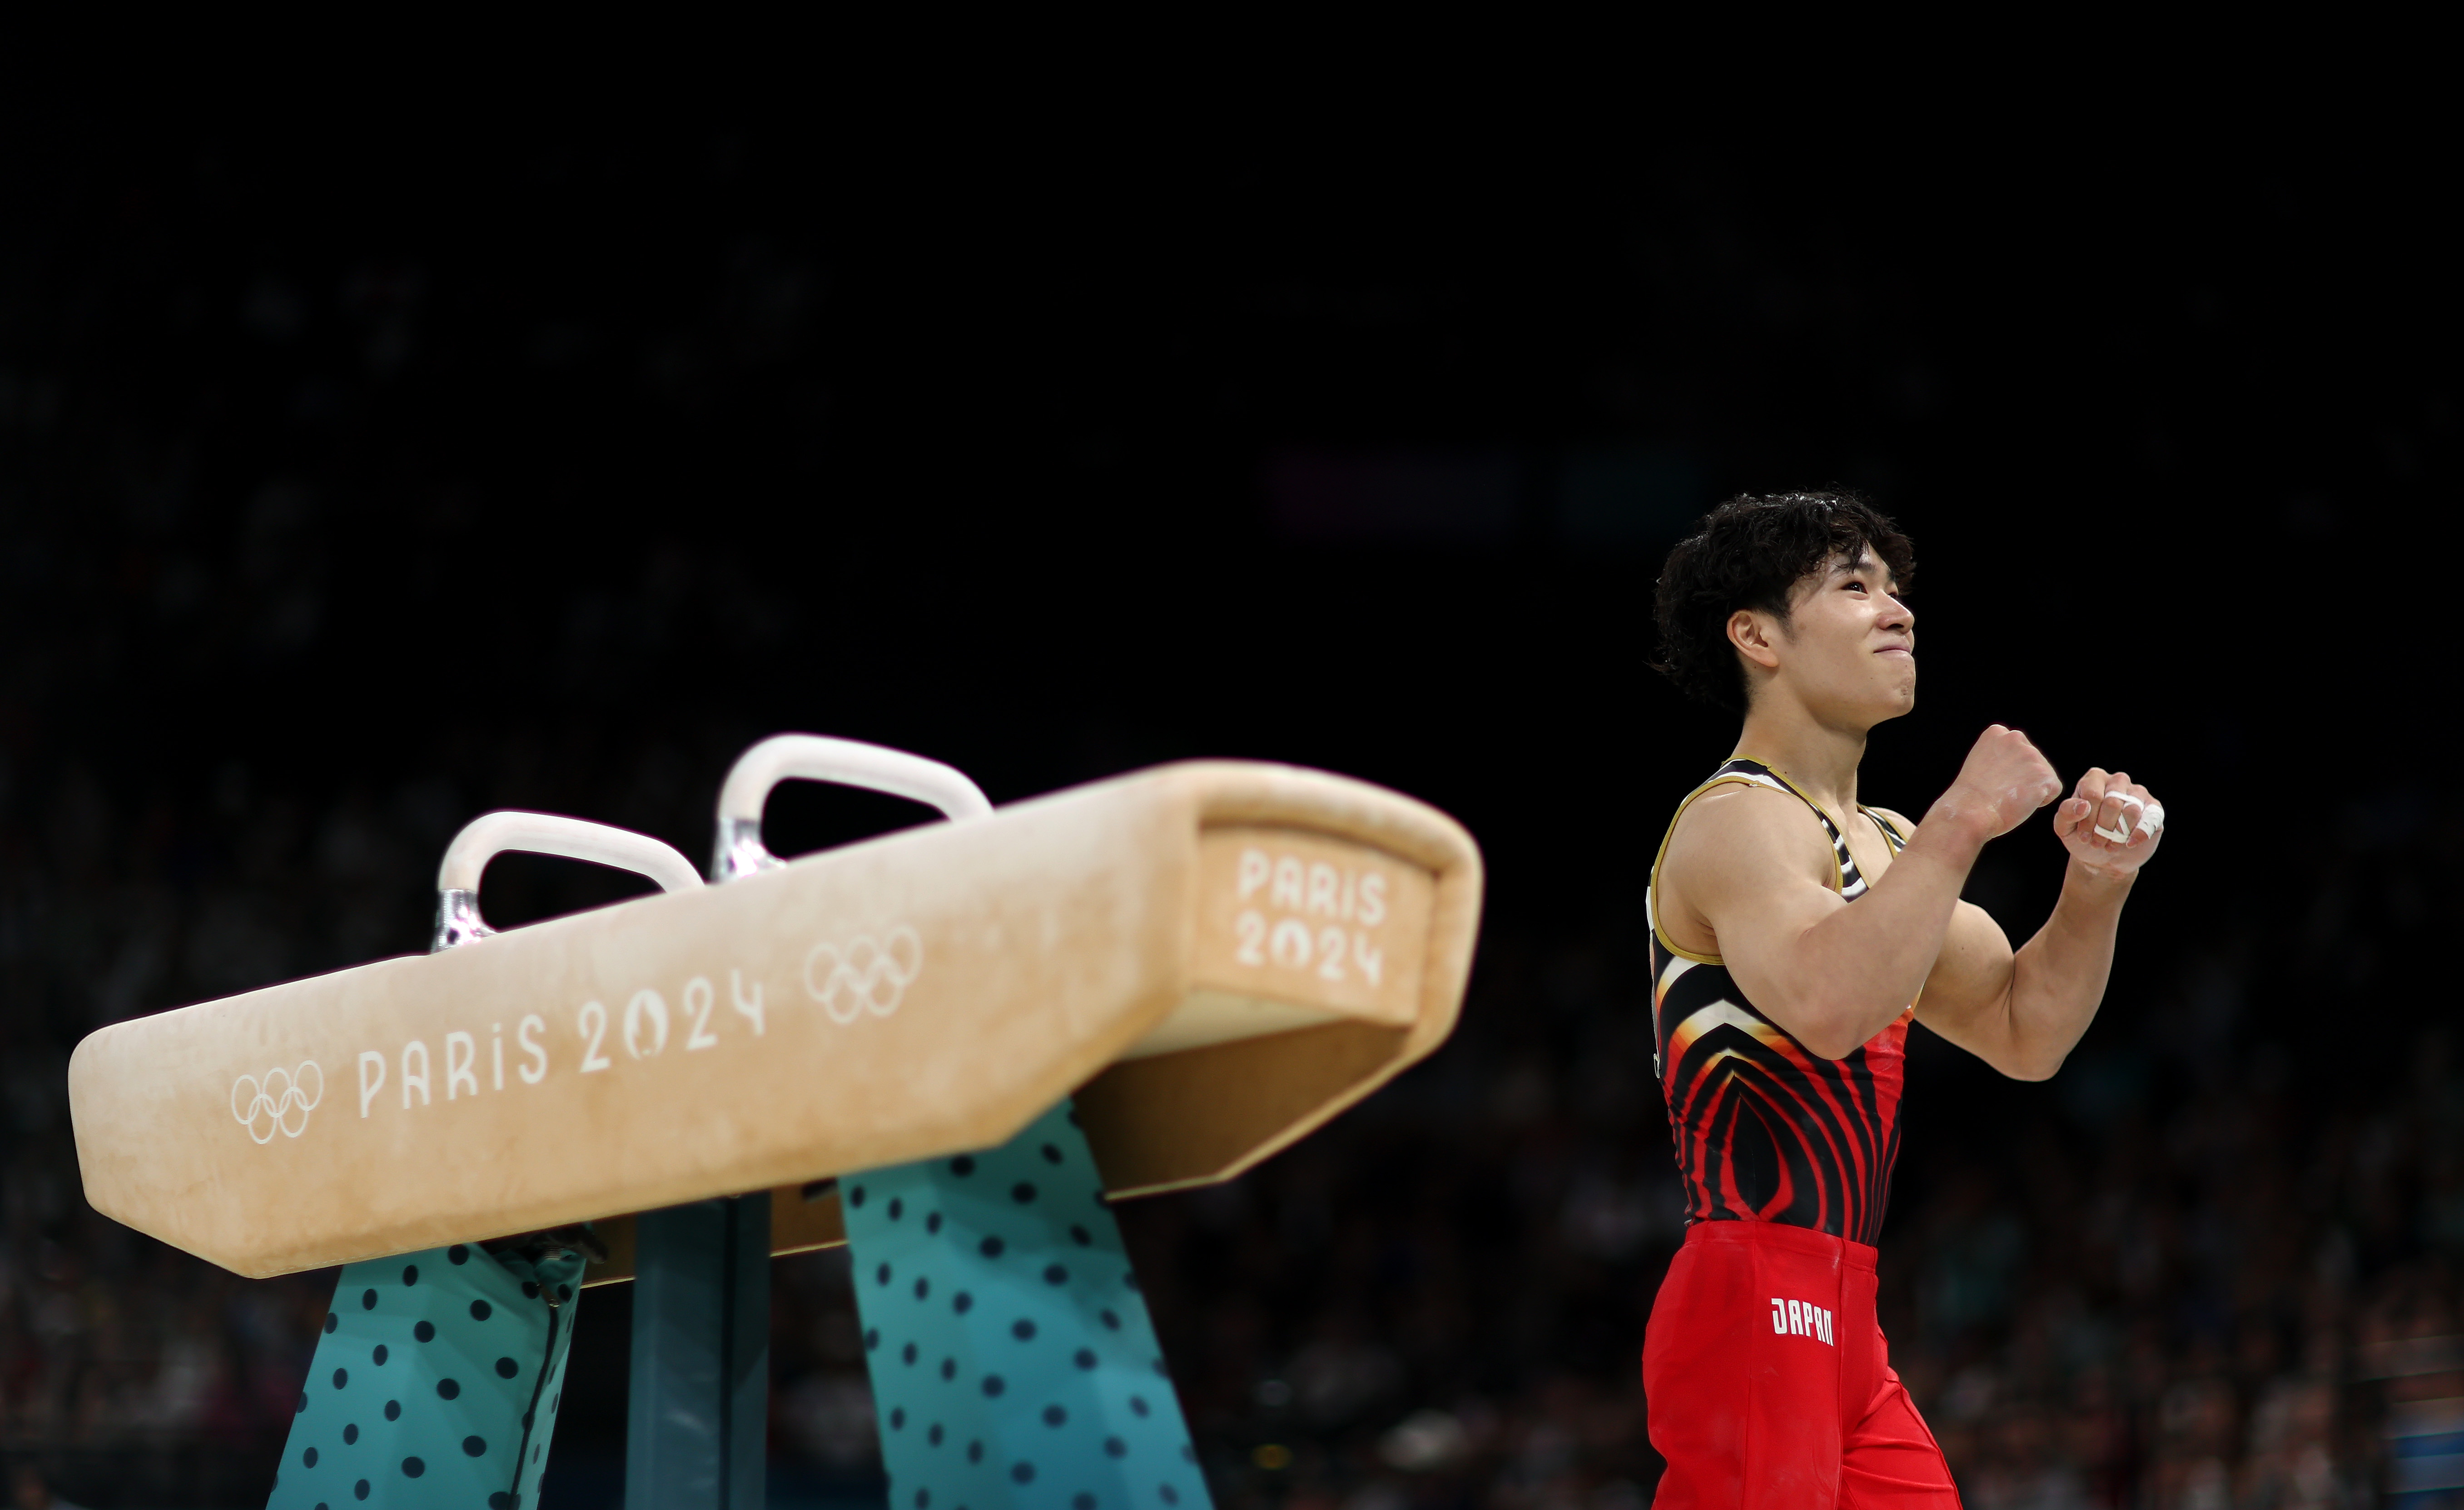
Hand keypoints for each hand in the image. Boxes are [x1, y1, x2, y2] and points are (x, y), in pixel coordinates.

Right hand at [1935, 725, 2064, 840]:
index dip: (2009, 769)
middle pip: (2033, 761)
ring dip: (2031, 788)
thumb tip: (2019, 765)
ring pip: (2044, 775)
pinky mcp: (2044, 774)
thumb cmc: (1971, 796)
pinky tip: (2021, 802)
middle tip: (2002, 790)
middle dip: (2023, 777)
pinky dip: (2041, 800)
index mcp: (1996, 732)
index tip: (1993, 779)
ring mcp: (2031, 755)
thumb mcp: (1981, 762)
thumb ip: (2000, 755)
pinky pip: (2053, 790)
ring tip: (2010, 796)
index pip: (2017, 750)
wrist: (1970, 811)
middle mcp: (2015, 737)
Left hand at [2053, 769, 2164, 876]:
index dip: (2088, 820)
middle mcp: (2118, 781)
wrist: (2102, 857)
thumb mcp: (2064, 827)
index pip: (2093, 795)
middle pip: (2113, 802)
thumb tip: (2083, 805)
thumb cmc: (2082, 836)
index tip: (2084, 837)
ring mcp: (2138, 793)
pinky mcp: (2154, 809)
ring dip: (2119, 833)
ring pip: (2132, 810)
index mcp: (2094, 779)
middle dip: (2103, 828)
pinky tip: (2129, 843)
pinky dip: (2139, 834)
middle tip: (2097, 842)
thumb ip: (2066, 813)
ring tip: (2109, 844)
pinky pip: (2151, 818)